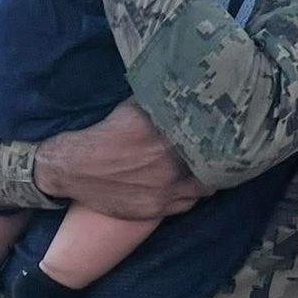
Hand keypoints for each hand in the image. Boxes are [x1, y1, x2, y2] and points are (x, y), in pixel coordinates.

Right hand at [33, 100, 209, 220]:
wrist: (73, 168)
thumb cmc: (103, 135)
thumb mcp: (132, 109)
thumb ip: (160, 104)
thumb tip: (184, 89)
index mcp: (167, 136)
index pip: (210, 137)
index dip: (221, 136)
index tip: (224, 132)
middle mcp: (170, 165)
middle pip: (212, 165)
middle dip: (217, 159)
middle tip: (220, 153)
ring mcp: (164, 190)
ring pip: (203, 189)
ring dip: (207, 180)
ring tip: (206, 171)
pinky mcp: (154, 209)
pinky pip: (186, 205)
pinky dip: (190, 196)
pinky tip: (188, 188)